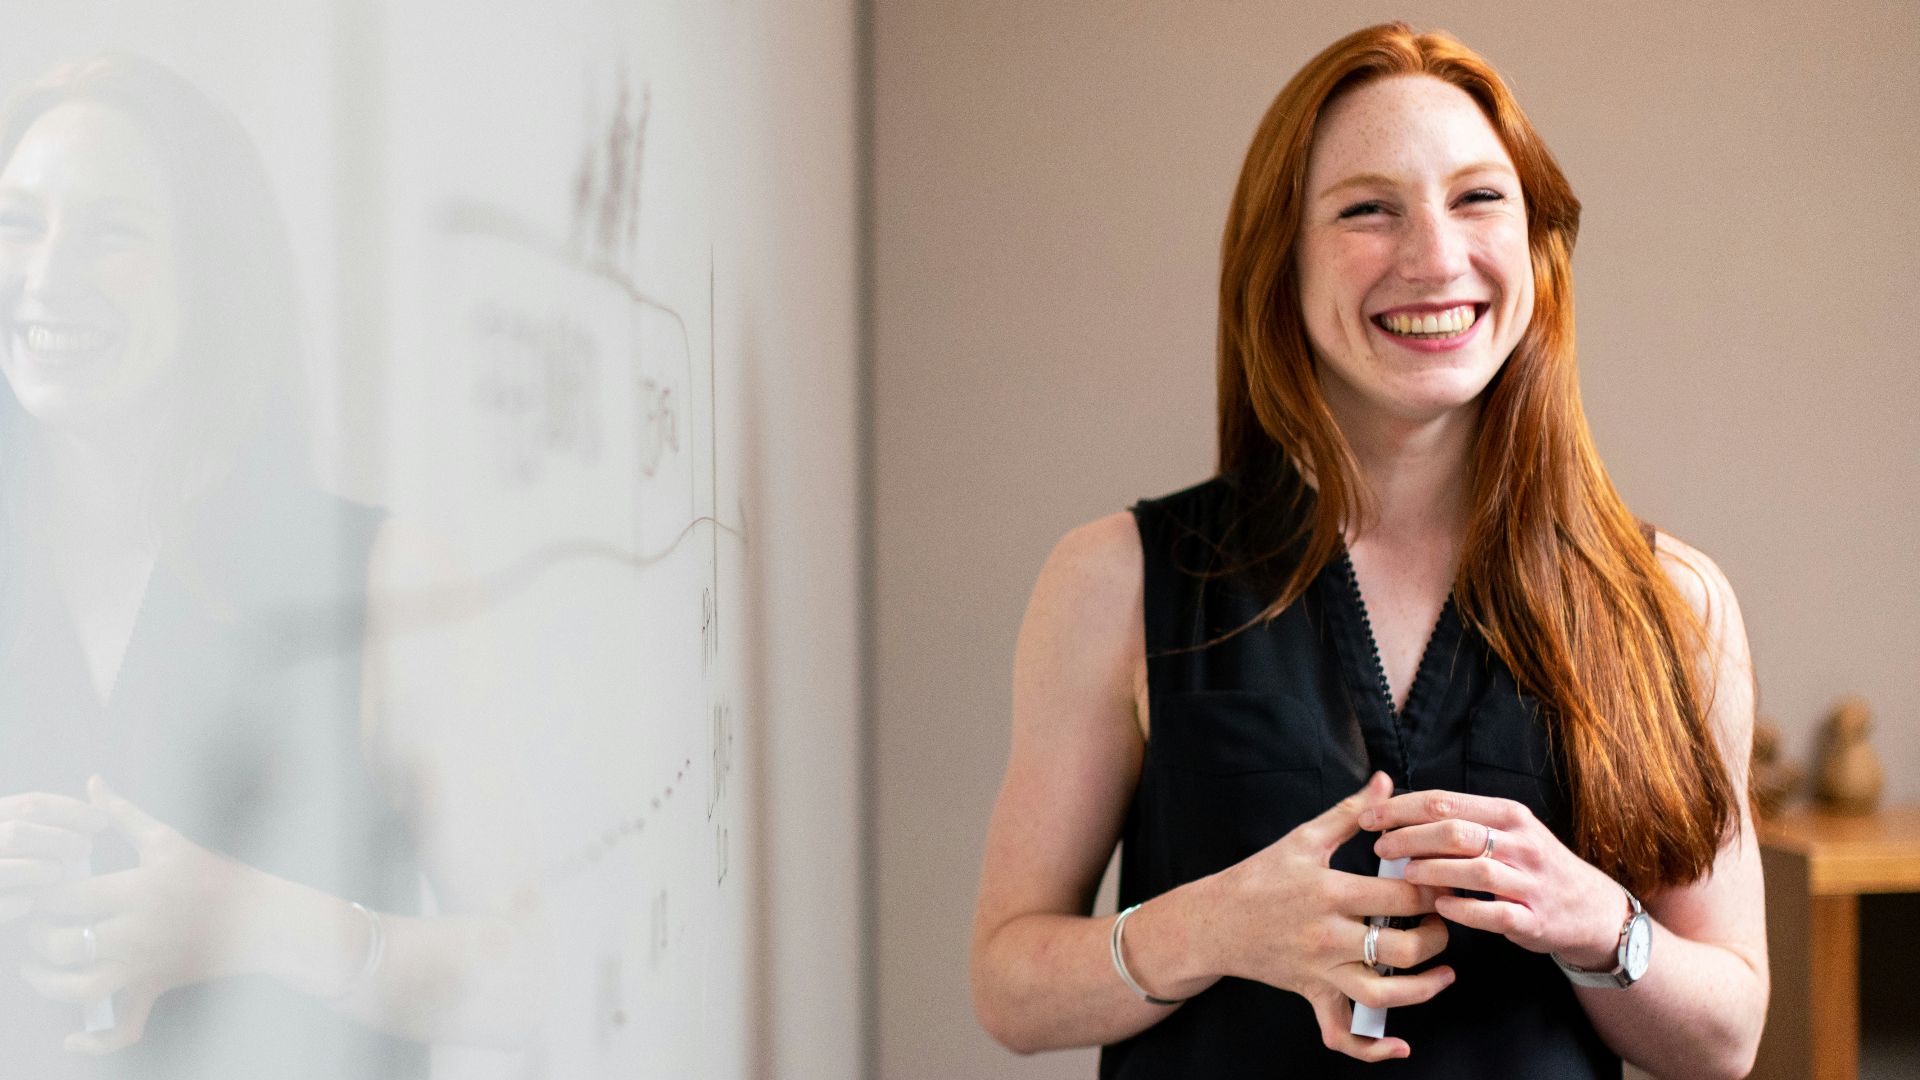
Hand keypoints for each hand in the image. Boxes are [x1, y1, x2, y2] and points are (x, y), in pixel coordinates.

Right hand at [0, 791, 108, 924]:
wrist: (6, 913)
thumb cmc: (21, 866)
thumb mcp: (33, 834)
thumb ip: (55, 816)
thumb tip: (97, 782)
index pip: (32, 804)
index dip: (71, 810)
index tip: (103, 821)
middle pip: (17, 832)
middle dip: (57, 839)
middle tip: (87, 848)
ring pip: (3, 869)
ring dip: (38, 870)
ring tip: (61, 874)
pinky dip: (13, 903)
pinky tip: (31, 902)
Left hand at [23, 776, 278, 1054]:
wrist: (263, 919)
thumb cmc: (215, 875)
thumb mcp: (169, 840)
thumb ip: (123, 814)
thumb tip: (91, 783)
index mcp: (137, 890)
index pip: (66, 897)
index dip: (41, 895)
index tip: (39, 889)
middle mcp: (136, 932)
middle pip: (63, 945)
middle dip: (37, 938)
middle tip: (35, 927)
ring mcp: (145, 966)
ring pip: (79, 990)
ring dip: (47, 984)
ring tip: (37, 969)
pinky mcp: (154, 989)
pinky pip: (122, 1030)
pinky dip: (94, 1042)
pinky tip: (72, 1037)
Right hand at [1202, 771, 1453, 1061]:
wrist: (1213, 921)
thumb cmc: (1259, 876)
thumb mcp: (1303, 838)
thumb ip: (1350, 812)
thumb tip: (1386, 782)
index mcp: (1330, 892)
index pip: (1402, 897)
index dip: (1435, 890)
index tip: (1447, 881)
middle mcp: (1328, 937)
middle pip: (1403, 948)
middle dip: (1437, 935)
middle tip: (1445, 920)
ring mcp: (1321, 971)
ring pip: (1384, 994)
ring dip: (1424, 989)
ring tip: (1444, 971)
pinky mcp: (1312, 995)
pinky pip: (1342, 1034)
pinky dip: (1372, 1049)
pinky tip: (1400, 1045)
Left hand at [1363, 789, 1629, 968]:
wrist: (1591, 909)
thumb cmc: (1533, 866)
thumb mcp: (1507, 831)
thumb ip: (1462, 820)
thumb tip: (1399, 811)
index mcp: (1508, 814)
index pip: (1445, 802)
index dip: (1401, 808)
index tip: (1369, 817)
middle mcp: (1521, 843)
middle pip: (1455, 832)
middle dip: (1409, 837)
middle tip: (1380, 847)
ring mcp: (1530, 882)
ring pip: (1474, 869)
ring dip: (1432, 870)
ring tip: (1404, 874)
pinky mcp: (1534, 918)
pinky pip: (1495, 912)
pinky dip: (1464, 909)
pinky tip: (1440, 906)